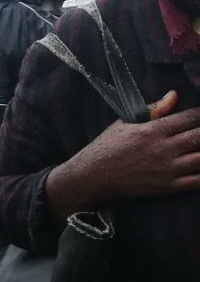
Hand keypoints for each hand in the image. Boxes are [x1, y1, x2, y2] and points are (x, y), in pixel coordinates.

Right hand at [48, 91, 199, 215]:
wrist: (92, 177)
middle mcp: (163, 149)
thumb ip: (153, 109)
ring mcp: (166, 169)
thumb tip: (174, 94)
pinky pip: (196, 181)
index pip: (190, 117)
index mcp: (154, 130)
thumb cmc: (107, 147)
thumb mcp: (125, 123)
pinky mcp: (166, 187)